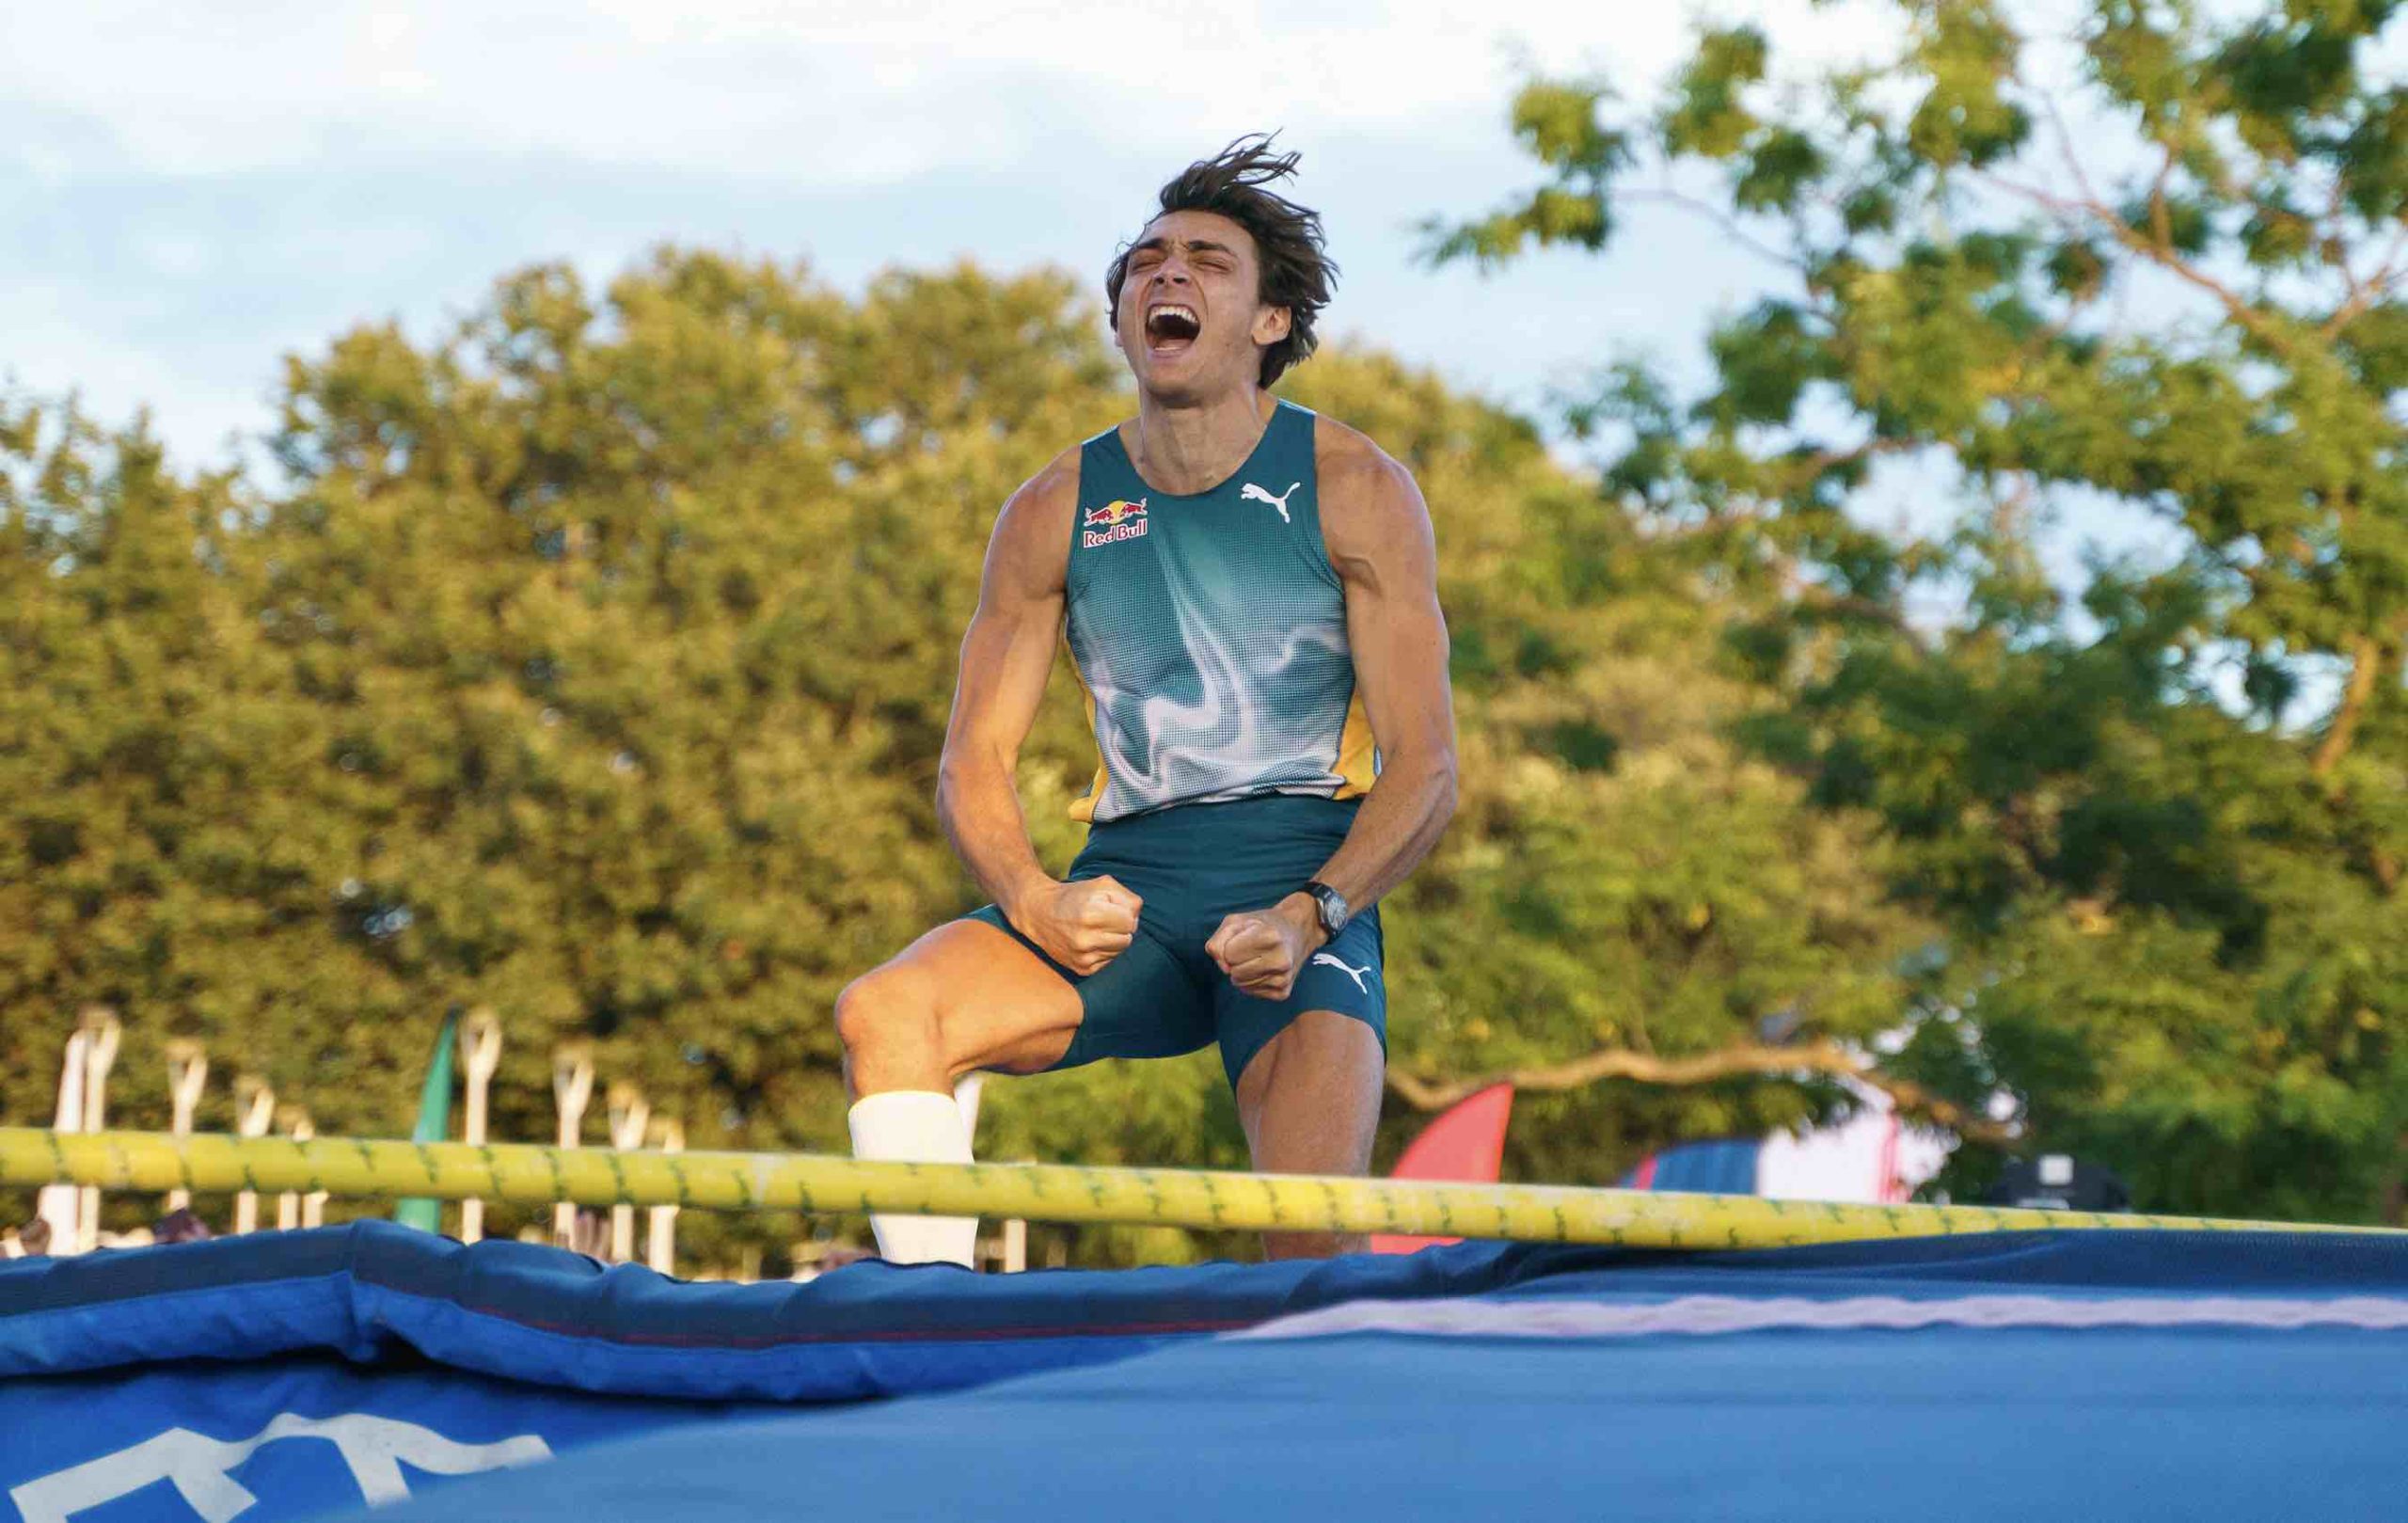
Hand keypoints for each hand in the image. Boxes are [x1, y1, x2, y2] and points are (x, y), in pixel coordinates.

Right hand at [1011, 875, 1141, 976]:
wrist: (1038, 913)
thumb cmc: (1075, 896)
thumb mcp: (1101, 885)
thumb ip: (1127, 897)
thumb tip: (1137, 918)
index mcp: (1090, 914)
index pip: (1130, 922)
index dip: (1123, 913)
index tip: (1110, 908)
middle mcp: (1084, 939)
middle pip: (1127, 939)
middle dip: (1120, 928)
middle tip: (1104, 919)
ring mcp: (1082, 957)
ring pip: (1119, 952)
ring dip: (1113, 940)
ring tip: (1095, 929)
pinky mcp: (1081, 969)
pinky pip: (1108, 962)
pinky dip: (1103, 951)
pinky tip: (1090, 941)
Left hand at [1206, 894, 1325, 1001]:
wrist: (1297, 931)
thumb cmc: (1262, 925)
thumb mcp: (1236, 921)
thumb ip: (1218, 942)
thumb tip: (1224, 969)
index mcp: (1270, 937)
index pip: (1229, 955)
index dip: (1231, 946)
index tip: (1245, 938)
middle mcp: (1281, 959)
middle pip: (1234, 972)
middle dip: (1236, 961)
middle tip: (1252, 949)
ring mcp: (1284, 978)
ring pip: (1242, 985)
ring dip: (1243, 972)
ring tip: (1259, 958)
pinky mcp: (1283, 992)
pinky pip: (1252, 992)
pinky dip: (1252, 982)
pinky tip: (1265, 969)